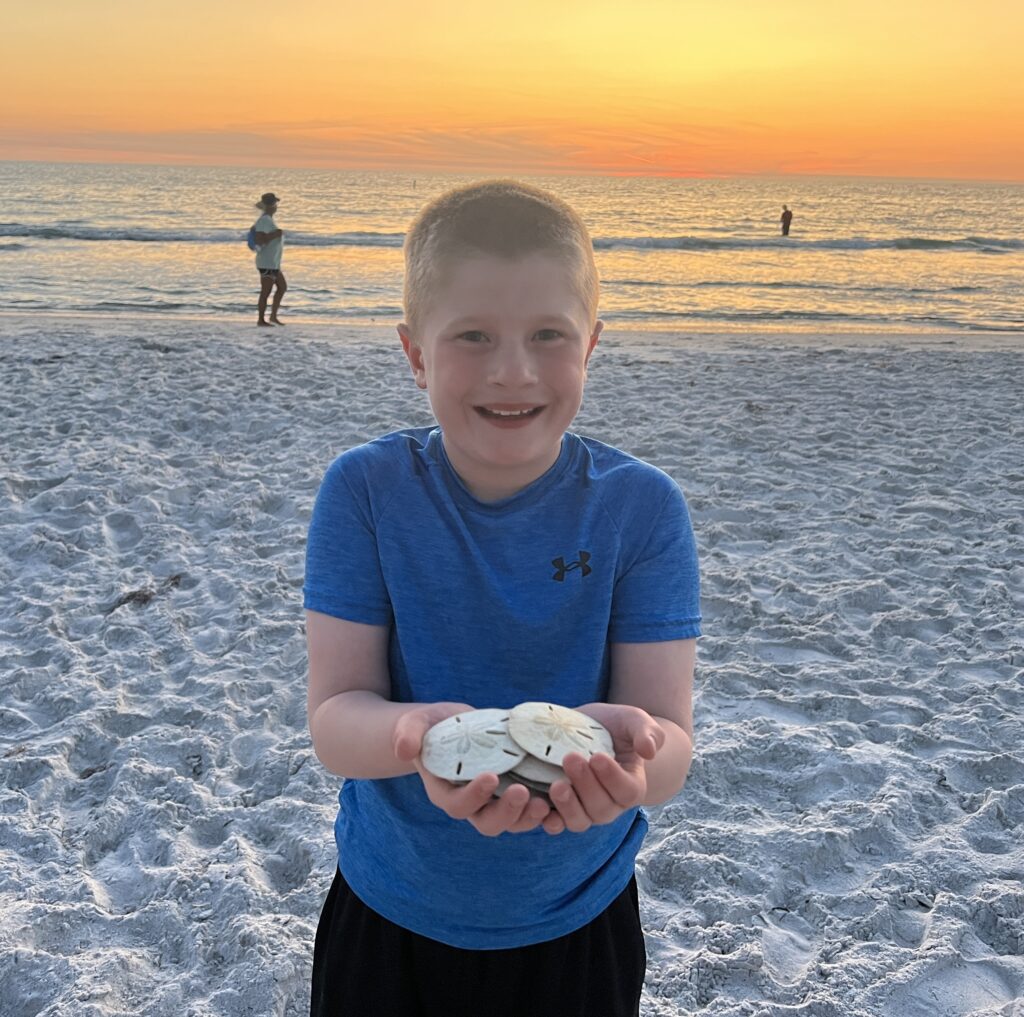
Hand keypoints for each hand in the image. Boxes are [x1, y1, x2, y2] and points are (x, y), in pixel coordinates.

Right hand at [393, 704, 552, 836]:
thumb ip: (408, 733)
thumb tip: (405, 749)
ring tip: (546, 801)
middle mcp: (471, 804)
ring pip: (513, 822)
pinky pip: (529, 811)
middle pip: (488, 823)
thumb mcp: (416, 723)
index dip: (473, 796)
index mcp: (445, 792)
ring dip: (530, 817)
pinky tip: (560, 797)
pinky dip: (545, 810)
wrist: (455, 725)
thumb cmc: (432, 725)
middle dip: (507, 813)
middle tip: (522, 791)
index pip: (458, 805)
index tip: (490, 776)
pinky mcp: (513, 793)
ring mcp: (494, 802)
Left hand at [541, 703, 663, 835]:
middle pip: (601, 808)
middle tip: (571, 758)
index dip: (612, 777)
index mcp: (631, 786)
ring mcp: (584, 810)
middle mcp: (609, 805)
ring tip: (556, 785)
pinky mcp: (561, 808)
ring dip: (567, 806)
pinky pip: (556, 823)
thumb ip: (647, 732)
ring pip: (579, 821)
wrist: (588, 728)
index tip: (597, 756)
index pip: (627, 791)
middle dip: (585, 785)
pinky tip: (540, 806)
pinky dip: (549, 820)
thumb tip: (649, 751)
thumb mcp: (633, 721)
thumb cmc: (615, 726)